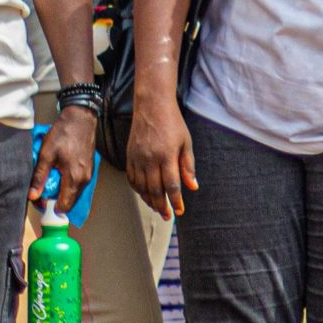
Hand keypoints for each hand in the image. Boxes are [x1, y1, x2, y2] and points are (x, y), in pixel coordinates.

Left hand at [32, 108, 97, 211]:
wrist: (80, 119)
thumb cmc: (64, 134)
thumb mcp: (46, 154)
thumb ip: (40, 177)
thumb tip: (33, 195)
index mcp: (74, 178)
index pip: (64, 205)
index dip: (50, 206)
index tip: (40, 200)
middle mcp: (85, 180)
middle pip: (70, 201)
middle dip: (55, 200)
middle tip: (41, 191)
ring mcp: (89, 175)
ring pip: (74, 193)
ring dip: (62, 191)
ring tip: (49, 182)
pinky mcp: (89, 169)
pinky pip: (78, 184)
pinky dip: (68, 184)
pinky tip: (59, 175)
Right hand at [126, 97, 196, 218]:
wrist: (151, 106)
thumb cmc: (173, 123)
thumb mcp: (186, 143)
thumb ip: (188, 166)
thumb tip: (192, 186)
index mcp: (167, 155)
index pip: (171, 185)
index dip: (176, 201)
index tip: (180, 211)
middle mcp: (150, 158)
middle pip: (155, 190)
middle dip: (162, 206)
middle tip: (168, 216)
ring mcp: (137, 158)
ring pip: (142, 187)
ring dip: (150, 200)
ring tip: (158, 208)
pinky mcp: (129, 156)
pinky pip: (132, 179)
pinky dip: (138, 190)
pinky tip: (145, 194)